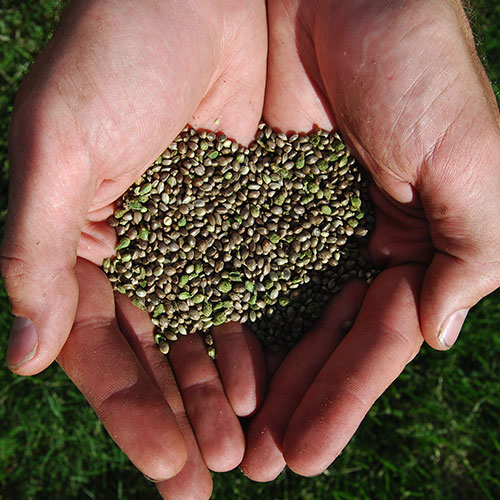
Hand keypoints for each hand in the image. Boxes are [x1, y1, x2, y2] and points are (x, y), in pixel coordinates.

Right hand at [1, 0, 266, 495]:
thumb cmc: (114, 57)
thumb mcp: (59, 150)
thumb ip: (35, 251)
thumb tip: (24, 357)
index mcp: (75, 240)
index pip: (95, 348)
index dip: (130, 411)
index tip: (172, 466)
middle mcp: (128, 249)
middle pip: (148, 354)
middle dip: (177, 417)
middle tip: (209, 477)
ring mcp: (183, 239)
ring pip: (195, 334)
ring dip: (215, 392)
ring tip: (243, 446)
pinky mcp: (234, 219)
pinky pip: (241, 295)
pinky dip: (249, 341)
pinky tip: (264, 383)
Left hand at [241, 0, 499, 478]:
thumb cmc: (416, 63)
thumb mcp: (471, 159)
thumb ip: (471, 251)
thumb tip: (435, 333)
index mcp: (408, 243)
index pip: (374, 341)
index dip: (342, 398)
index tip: (304, 454)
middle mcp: (349, 243)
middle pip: (318, 342)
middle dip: (292, 405)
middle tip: (257, 467)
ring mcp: (293, 226)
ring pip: (271, 318)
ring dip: (252, 379)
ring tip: (225, 441)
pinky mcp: (245, 200)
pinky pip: (230, 272)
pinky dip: (218, 320)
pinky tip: (199, 366)